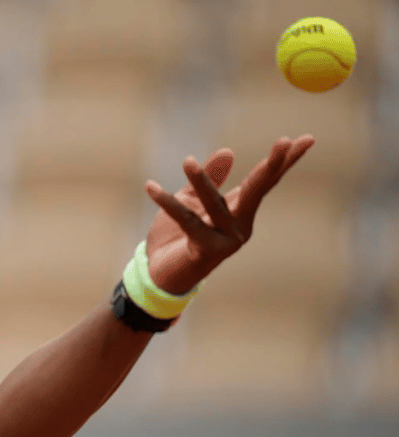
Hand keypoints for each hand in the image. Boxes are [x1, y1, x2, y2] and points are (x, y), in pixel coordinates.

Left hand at [142, 135, 315, 293]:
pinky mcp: (204, 251)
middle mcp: (239, 226)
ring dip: (199, 182)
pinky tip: (151, 187)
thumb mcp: (191, 200)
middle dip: (270, 166)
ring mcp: (225, 241)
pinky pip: (184, 221)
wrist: (159, 274)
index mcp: (240, 210)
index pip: (265, 181)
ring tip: (186, 161)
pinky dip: (166, 203)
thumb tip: (229, 151)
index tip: (309, 138)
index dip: (284, 161)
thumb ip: (209, 177)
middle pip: (257, 191)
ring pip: (214, 205)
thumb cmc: (177, 236)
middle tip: (284, 140)